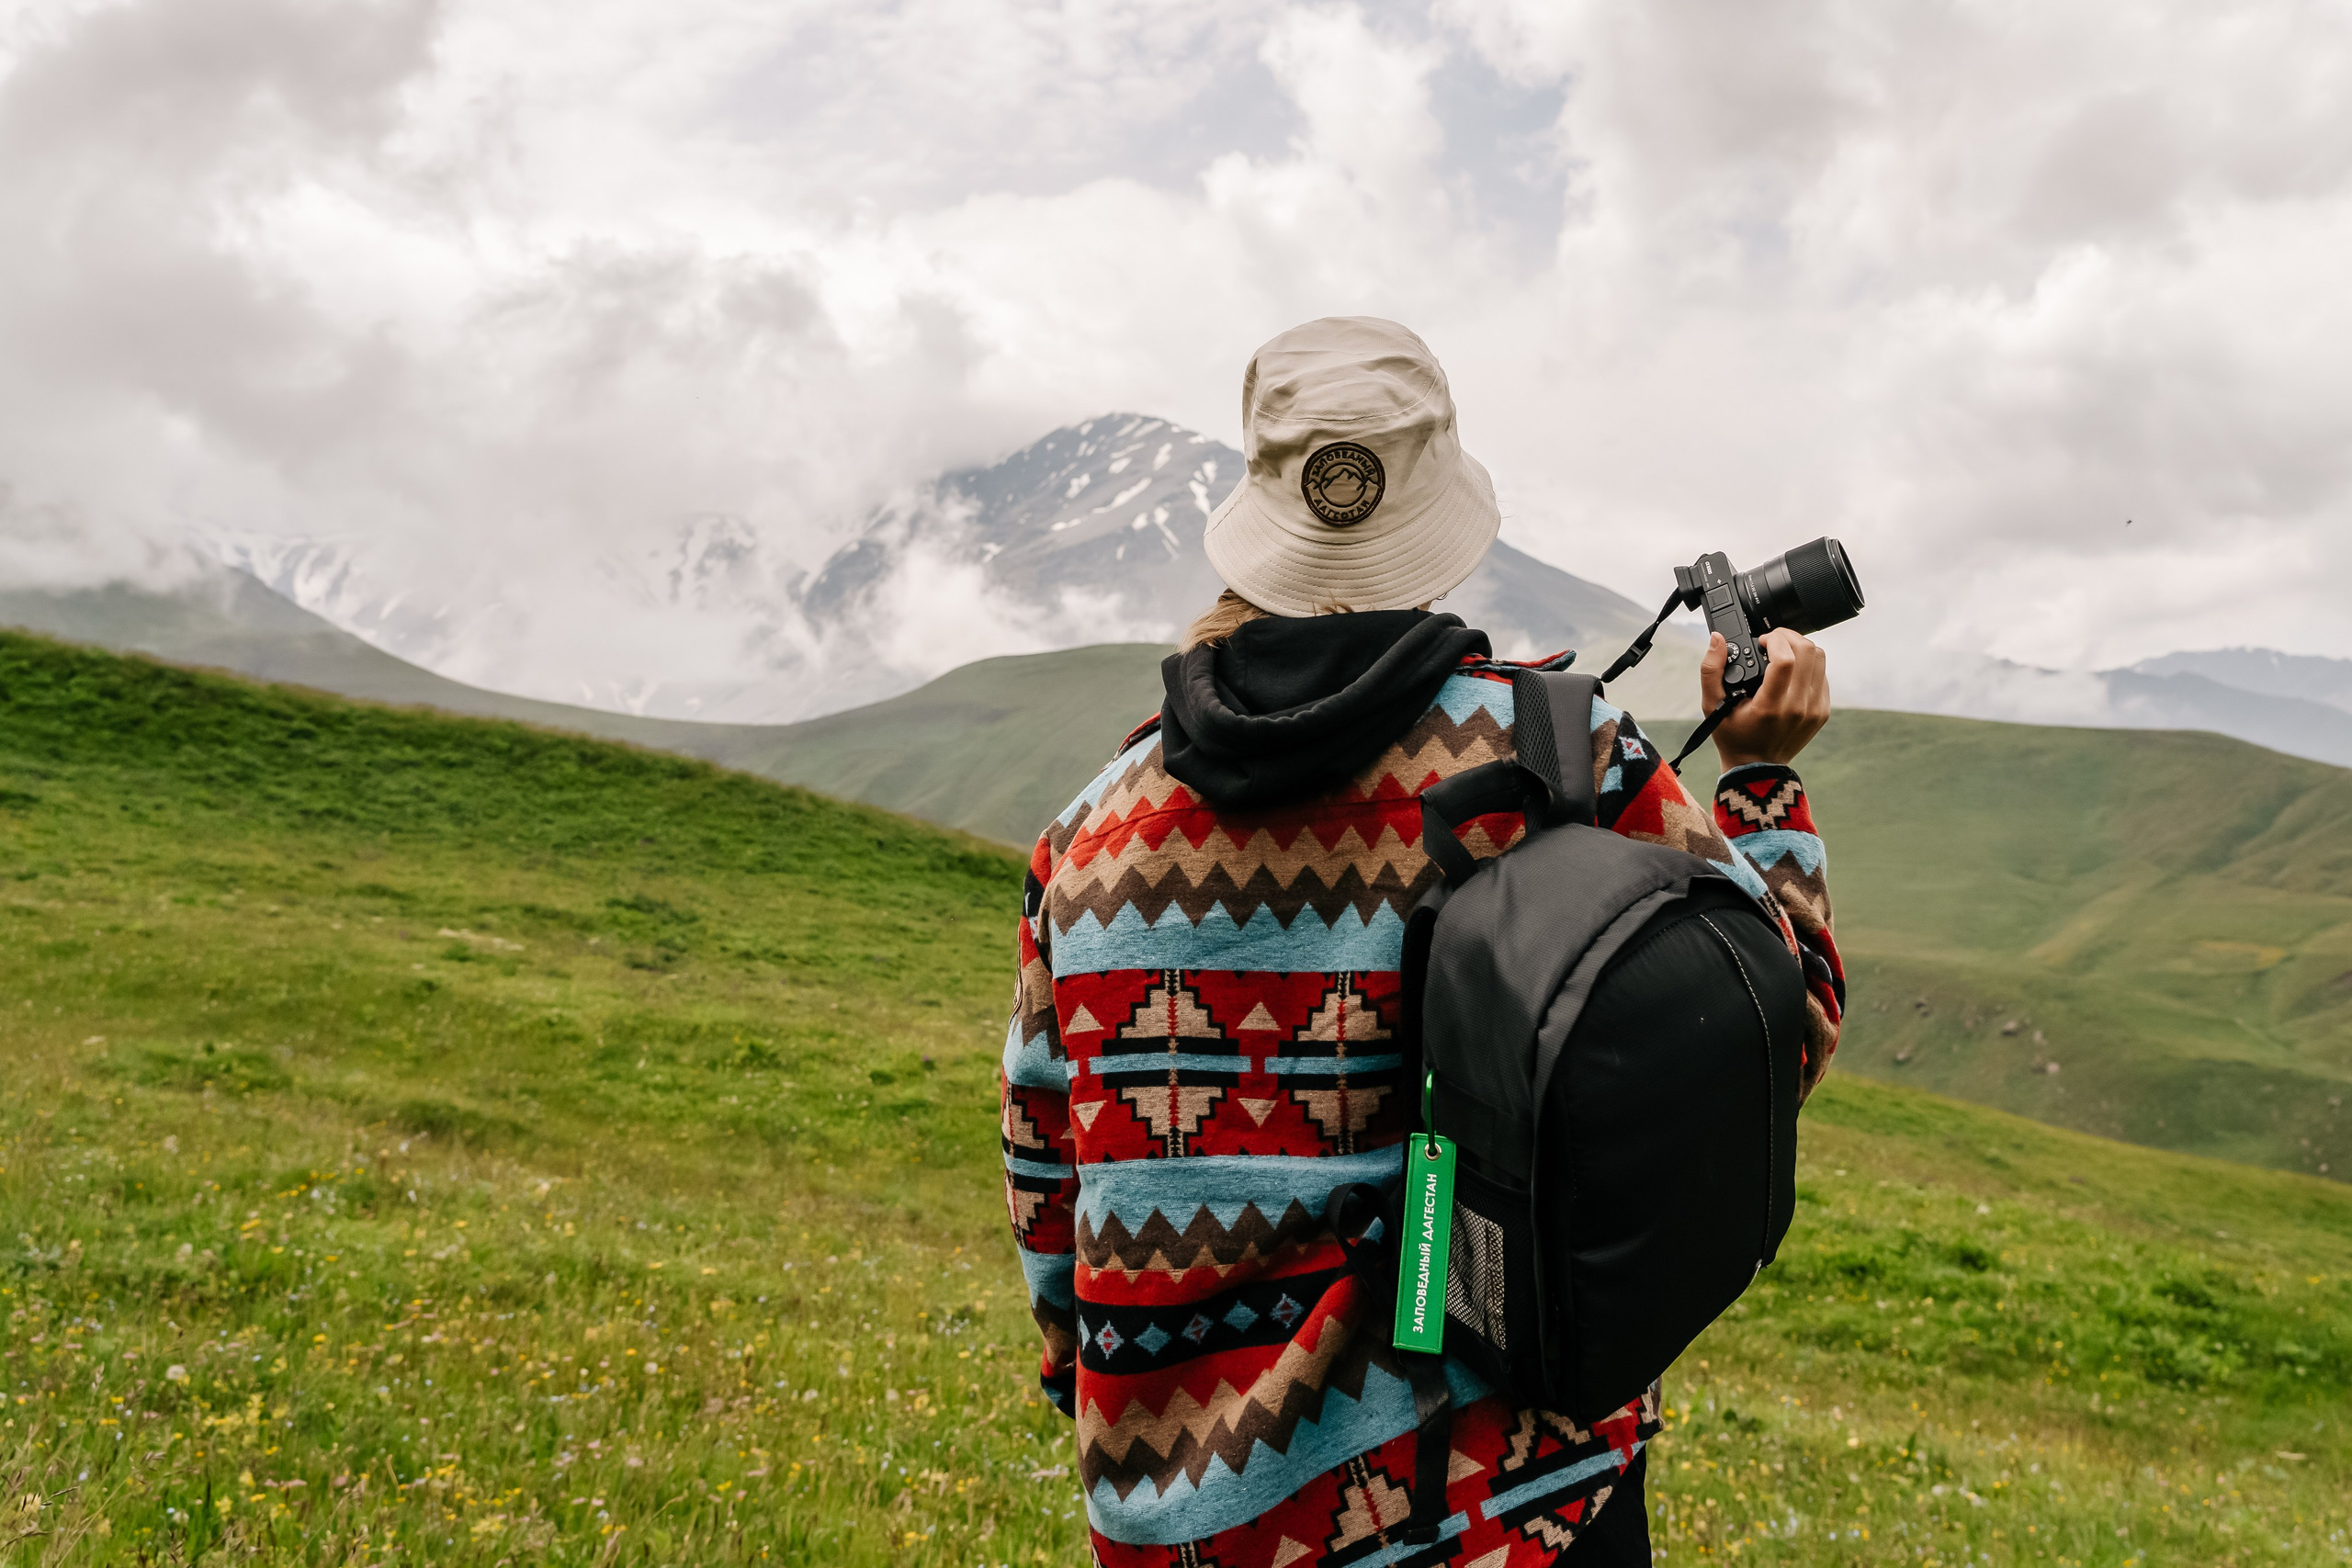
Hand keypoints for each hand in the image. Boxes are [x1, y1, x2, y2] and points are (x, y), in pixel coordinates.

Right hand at [1701, 628, 1829, 769]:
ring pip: (1820, 658)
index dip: (1775, 640)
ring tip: (1783, 651)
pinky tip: (1792, 671)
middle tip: (1772, 641)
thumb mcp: (1711, 705)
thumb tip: (1717, 639)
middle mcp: (1797, 708)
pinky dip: (1808, 664)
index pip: (1785, 660)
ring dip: (1801, 647)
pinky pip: (1823, 674)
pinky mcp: (1823, 711)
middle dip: (1788, 637)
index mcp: (1770, 707)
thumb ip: (1711, 670)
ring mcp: (1814, 710)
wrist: (1757, 766)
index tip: (1762, 641)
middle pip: (1807, 652)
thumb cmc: (1733, 735)